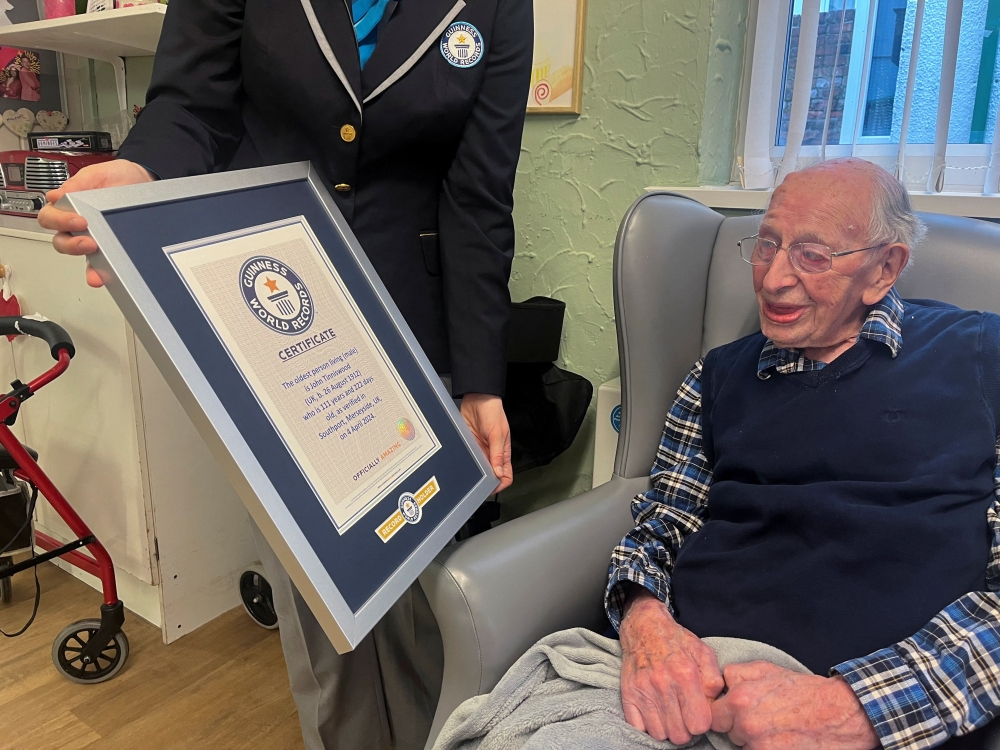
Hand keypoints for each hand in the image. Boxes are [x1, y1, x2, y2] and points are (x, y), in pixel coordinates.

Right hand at [39, 159, 155, 287]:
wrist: (146, 184)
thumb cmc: (120, 177)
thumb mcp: (99, 174)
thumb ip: (79, 183)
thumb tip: (56, 195)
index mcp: (69, 205)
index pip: (50, 217)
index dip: (59, 220)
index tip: (79, 219)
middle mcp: (77, 225)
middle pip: (60, 240)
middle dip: (71, 243)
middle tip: (88, 240)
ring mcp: (93, 238)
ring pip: (78, 255)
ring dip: (83, 260)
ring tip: (95, 255)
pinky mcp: (109, 249)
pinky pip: (99, 265)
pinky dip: (98, 272)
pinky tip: (102, 275)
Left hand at [459, 393, 511, 491]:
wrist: (478, 398)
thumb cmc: (493, 412)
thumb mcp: (498, 433)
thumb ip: (498, 454)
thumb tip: (499, 473)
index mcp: (502, 453)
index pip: (506, 475)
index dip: (500, 484)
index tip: (490, 489)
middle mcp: (491, 454)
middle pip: (490, 475)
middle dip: (484, 482)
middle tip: (474, 487)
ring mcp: (479, 451)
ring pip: (477, 469)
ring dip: (473, 473)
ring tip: (465, 476)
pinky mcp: (469, 446)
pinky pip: (467, 458)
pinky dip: (464, 462)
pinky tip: (459, 464)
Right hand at [619, 588, 724, 743]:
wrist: (645, 627)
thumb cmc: (677, 642)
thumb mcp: (704, 652)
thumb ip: (714, 680)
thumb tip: (713, 704)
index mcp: (685, 675)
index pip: (699, 724)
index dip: (702, 722)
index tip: (699, 714)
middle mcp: (663, 684)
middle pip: (679, 735)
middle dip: (686, 729)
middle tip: (685, 716)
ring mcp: (643, 690)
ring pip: (660, 735)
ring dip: (667, 729)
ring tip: (670, 714)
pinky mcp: (628, 694)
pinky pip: (638, 727)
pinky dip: (648, 726)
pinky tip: (655, 714)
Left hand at [711, 662, 878, 749]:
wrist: (839, 713)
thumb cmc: (803, 690)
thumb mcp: (766, 669)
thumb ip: (735, 675)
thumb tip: (720, 685)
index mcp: (740, 700)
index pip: (713, 716)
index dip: (723, 713)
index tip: (733, 712)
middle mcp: (747, 725)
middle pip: (729, 733)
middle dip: (739, 726)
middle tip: (763, 717)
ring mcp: (761, 746)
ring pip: (744, 746)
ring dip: (754, 740)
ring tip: (775, 728)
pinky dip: (766, 748)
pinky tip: (782, 739)